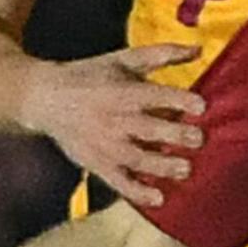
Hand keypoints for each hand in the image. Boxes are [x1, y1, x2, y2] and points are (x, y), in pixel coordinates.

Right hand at [21, 43, 205, 206]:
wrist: (46, 98)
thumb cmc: (90, 75)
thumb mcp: (123, 59)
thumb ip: (161, 54)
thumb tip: (198, 49)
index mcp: (124, 91)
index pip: (156, 96)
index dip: (179, 100)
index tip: (201, 106)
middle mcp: (116, 119)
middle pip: (151, 130)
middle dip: (177, 135)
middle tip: (199, 139)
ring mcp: (106, 145)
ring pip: (139, 159)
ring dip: (163, 165)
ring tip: (186, 168)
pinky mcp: (97, 164)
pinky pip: (119, 182)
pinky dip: (138, 192)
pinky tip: (158, 198)